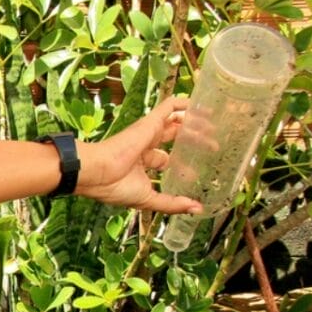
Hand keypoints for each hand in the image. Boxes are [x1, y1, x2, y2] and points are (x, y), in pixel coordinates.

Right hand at [77, 96, 203, 214]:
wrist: (97, 173)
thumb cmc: (115, 187)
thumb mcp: (149, 199)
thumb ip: (173, 204)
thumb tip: (197, 209)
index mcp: (142, 165)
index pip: (166, 161)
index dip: (183, 165)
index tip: (198, 170)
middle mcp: (145, 147)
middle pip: (173, 139)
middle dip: (193, 141)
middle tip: (214, 145)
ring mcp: (147, 133)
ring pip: (174, 122)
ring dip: (193, 121)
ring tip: (213, 123)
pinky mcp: (148, 123)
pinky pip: (167, 107)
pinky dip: (182, 103)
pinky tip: (197, 102)